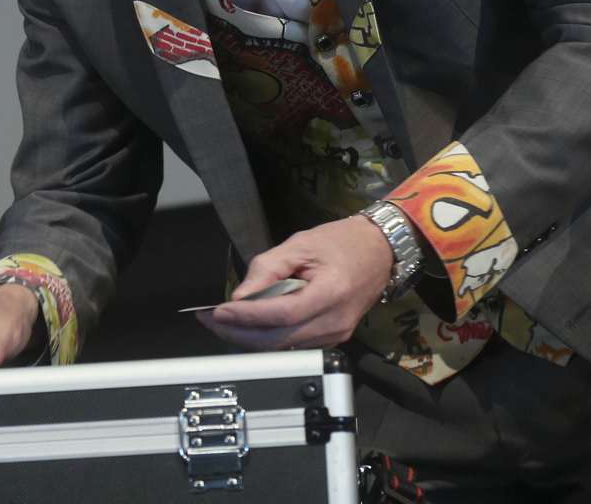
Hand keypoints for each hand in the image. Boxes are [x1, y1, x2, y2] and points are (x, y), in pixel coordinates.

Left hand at [197, 215, 392, 350]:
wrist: (379, 252)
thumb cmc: (341, 243)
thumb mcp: (299, 244)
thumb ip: (267, 270)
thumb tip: (240, 298)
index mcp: (330, 293)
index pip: (281, 315)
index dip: (247, 317)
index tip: (218, 312)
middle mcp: (335, 322)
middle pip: (278, 340)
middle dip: (239, 333)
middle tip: (211, 321)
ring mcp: (336, 335)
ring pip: (283, 347)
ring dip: (249, 338)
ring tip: (223, 323)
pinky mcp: (332, 340)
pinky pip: (293, 345)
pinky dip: (267, 337)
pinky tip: (248, 326)